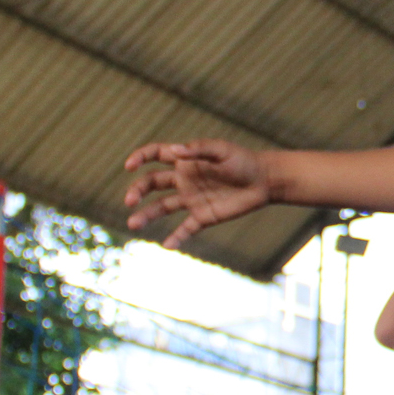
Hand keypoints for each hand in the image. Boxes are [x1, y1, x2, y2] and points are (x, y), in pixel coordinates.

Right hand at [123, 139, 272, 247]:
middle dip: (137, 191)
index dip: (140, 158)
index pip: (155, 155)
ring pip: (162, 207)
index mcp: (185, 161)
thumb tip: (175, 150)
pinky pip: (185, 229)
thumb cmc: (243, 161)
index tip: (129, 166)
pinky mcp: (203, 216)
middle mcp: (183, 180)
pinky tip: (167, 245)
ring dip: (146, 215)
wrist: (264, 182)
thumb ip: (198, 149)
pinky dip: (176, 237)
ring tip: (133, 224)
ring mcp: (191, 199)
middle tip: (129, 201)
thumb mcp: (222, 151)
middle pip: (152, 183)